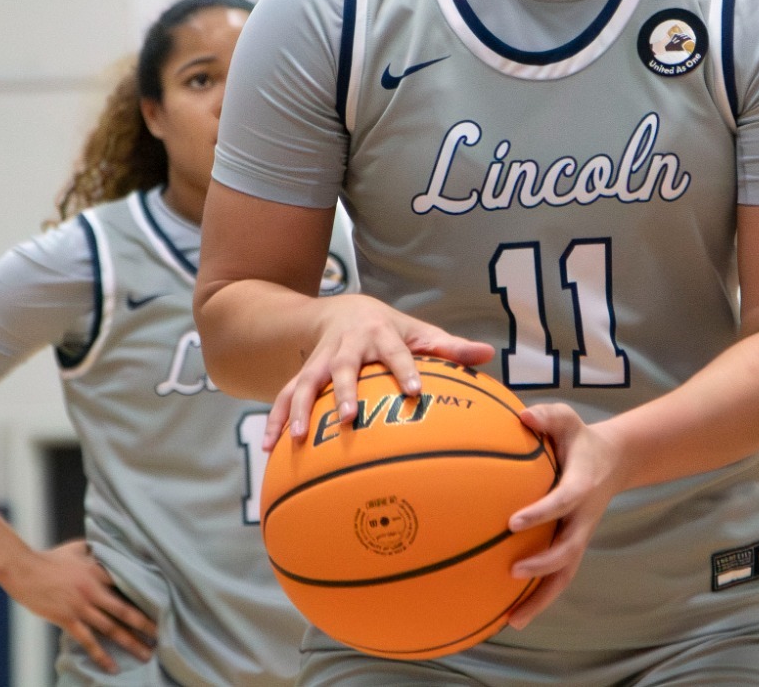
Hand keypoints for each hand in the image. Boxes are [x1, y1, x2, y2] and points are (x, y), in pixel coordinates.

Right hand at [0, 540, 155, 672]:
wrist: (23, 569)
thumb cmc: (50, 558)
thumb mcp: (77, 548)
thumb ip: (96, 548)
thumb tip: (109, 544)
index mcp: (98, 570)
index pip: (128, 584)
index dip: (145, 596)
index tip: (162, 605)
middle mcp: (93, 590)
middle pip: (125, 611)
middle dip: (146, 625)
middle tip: (162, 636)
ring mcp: (81, 606)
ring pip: (111, 628)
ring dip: (130, 642)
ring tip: (146, 654)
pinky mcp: (67, 619)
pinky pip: (88, 641)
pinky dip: (101, 655)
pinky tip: (113, 667)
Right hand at [263, 294, 494, 443]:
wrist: (343, 311)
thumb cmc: (390, 330)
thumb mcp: (418, 332)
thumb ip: (450, 348)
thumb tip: (488, 354)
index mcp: (381, 334)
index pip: (396, 351)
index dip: (404, 369)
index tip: (414, 392)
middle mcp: (347, 346)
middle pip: (343, 367)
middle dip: (344, 391)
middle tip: (349, 417)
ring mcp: (321, 360)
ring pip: (306, 382)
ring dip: (299, 409)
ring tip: (295, 438)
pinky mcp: (303, 373)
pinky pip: (285, 396)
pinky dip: (276, 420)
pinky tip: (270, 448)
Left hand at [503, 404, 628, 628]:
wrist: (614, 462)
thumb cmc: (580, 439)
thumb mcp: (567, 420)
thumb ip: (547, 416)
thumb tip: (523, 417)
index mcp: (581, 487)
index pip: (561, 503)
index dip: (540, 513)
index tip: (513, 522)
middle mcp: (582, 519)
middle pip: (568, 551)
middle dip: (542, 564)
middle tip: (513, 571)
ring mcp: (578, 537)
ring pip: (564, 575)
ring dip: (541, 599)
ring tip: (512, 621)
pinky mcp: (572, 547)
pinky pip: (557, 578)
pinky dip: (538, 599)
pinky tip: (510, 616)